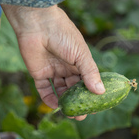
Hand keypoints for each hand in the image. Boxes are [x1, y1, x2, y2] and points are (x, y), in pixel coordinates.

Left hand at [2, 4, 104, 119]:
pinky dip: (49, 98)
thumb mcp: (81, 54)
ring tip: (71, 114)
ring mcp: (52, 70)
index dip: (92, 94)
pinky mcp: (38, 73)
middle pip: (74, 88)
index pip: (88, 81)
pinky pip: (44, 89)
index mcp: (79, 61)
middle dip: (79, 102)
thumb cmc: (62, 33)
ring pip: (61, 91)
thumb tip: (101, 92)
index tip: (96, 106)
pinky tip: (56, 106)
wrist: (37, 23)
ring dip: (65, 103)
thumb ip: (90, 73)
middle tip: (82, 115)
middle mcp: (66, 67)